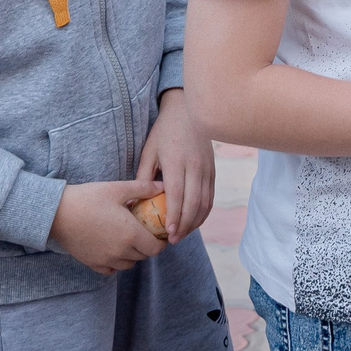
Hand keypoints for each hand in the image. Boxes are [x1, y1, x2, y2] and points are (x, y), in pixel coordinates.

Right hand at [49, 180, 167, 274]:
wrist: (56, 213)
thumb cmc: (88, 198)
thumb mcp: (117, 189)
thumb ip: (143, 189)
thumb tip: (162, 186)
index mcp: (131, 234)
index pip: (156, 248)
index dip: (161, 242)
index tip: (159, 233)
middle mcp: (121, 251)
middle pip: (143, 256)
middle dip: (148, 246)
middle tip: (145, 232)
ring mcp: (106, 260)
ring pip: (129, 264)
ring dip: (133, 255)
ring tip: (129, 239)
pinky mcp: (92, 264)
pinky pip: (111, 270)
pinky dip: (116, 262)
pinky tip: (113, 248)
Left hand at [133, 89, 215, 243]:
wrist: (188, 110)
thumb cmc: (164, 131)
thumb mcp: (149, 151)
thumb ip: (145, 176)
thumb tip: (137, 202)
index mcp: (176, 161)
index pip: (177, 194)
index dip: (174, 215)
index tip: (167, 232)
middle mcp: (195, 166)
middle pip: (193, 202)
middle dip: (184, 224)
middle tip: (173, 240)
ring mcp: (207, 169)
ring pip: (205, 202)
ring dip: (195, 222)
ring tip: (182, 234)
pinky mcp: (213, 170)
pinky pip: (211, 196)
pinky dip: (204, 212)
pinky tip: (194, 222)